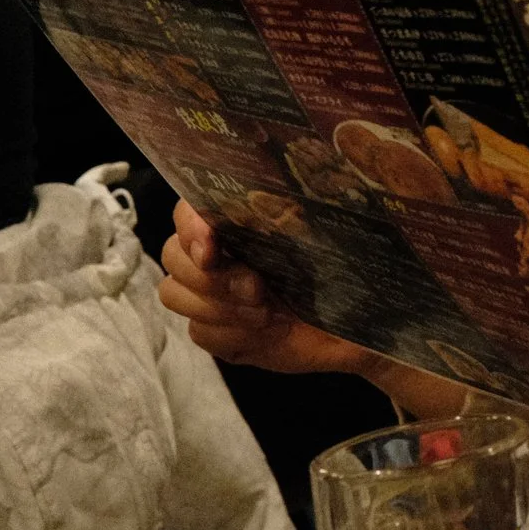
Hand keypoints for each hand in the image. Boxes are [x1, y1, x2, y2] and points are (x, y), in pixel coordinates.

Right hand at [158, 199, 374, 375]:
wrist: (355, 325)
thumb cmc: (343, 271)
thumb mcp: (325, 237)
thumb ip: (294, 214)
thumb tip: (285, 195)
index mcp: (236, 220)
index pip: (187, 211)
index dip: (191, 227)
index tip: (212, 247)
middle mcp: (215, 253)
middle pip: (173, 255)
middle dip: (212, 276)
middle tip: (257, 289)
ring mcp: (209, 293)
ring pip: (174, 293)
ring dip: (219, 306)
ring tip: (266, 314)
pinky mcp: (213, 330)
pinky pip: (198, 331)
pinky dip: (232, 334)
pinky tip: (266, 332)